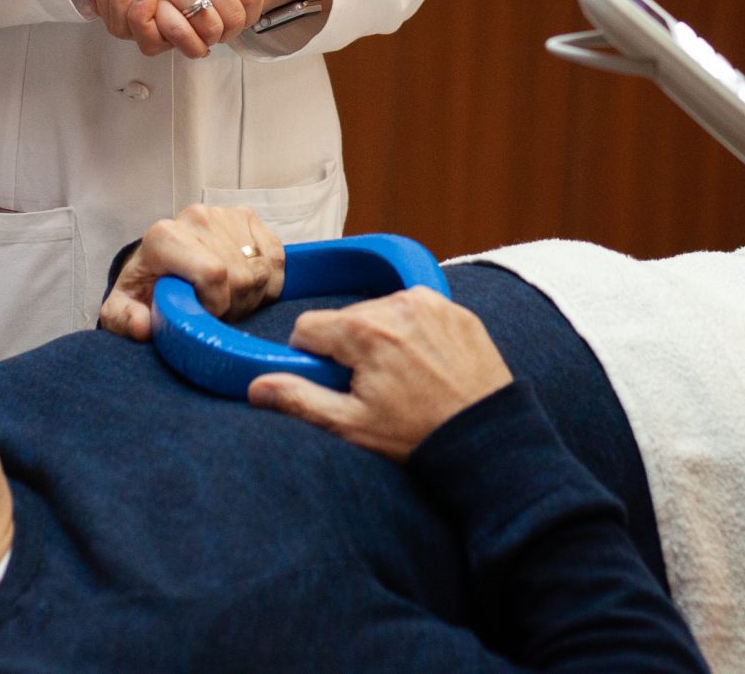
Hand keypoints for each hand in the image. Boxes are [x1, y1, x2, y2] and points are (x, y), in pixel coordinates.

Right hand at [68, 0, 295, 57]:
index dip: (255, 11)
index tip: (248, 14)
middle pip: (235, 16)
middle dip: (235, 30)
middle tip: (227, 30)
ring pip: (211, 29)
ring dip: (213, 40)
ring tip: (210, 36)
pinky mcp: (150, 3)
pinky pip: (181, 36)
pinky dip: (190, 45)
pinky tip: (192, 41)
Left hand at [98, 204, 285, 341]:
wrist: (158, 263)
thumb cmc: (144, 289)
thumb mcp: (121, 310)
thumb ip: (125, 319)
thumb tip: (142, 326)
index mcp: (163, 237)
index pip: (213, 273)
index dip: (216, 304)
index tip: (205, 316)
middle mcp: (195, 218)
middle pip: (240, 276)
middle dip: (233, 306)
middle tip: (217, 314)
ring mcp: (225, 214)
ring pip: (261, 268)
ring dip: (252, 296)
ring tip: (228, 302)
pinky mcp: (247, 217)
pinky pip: (276, 257)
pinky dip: (270, 281)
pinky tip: (248, 288)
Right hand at [247, 289, 512, 460]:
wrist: (488, 440)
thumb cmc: (417, 437)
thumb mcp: (351, 426)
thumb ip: (299, 400)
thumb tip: (256, 386)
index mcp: (365, 330)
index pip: (309, 327)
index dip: (312, 358)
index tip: (333, 382)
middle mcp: (399, 304)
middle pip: (347, 319)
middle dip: (350, 349)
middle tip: (375, 388)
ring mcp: (432, 303)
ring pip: (382, 313)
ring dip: (383, 339)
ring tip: (406, 380)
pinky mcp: (457, 310)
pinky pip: (418, 313)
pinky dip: (415, 334)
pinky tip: (429, 367)